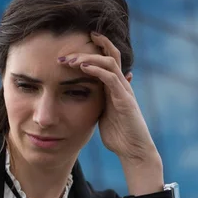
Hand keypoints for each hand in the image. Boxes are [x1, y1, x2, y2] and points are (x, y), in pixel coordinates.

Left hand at [59, 32, 157, 164]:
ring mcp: (124, 91)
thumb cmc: (118, 134)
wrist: (132, 150)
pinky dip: (97, 71)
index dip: (94, 49)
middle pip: (109, 55)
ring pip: (109, 63)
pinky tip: (83, 68)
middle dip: (88, 49)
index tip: (72, 47)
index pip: (107, 60)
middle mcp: (121, 85)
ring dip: (88, 58)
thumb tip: (86, 96)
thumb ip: (97, 101)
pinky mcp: (125, 100)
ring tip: (71, 60)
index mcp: (115, 86)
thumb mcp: (102, 113)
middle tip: (65, 53)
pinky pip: (111, 79)